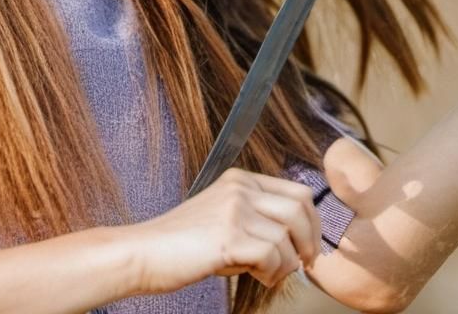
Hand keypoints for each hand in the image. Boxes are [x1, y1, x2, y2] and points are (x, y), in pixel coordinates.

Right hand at [126, 167, 321, 294]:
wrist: (145, 252)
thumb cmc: (183, 243)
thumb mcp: (223, 217)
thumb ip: (255, 219)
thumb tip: (296, 242)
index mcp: (240, 180)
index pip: (297, 191)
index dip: (312, 222)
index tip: (308, 246)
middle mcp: (240, 189)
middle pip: (300, 207)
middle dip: (309, 241)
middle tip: (303, 264)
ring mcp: (235, 210)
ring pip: (287, 237)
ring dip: (285, 264)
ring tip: (268, 275)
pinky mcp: (229, 236)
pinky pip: (272, 257)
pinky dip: (272, 273)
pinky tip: (258, 278)